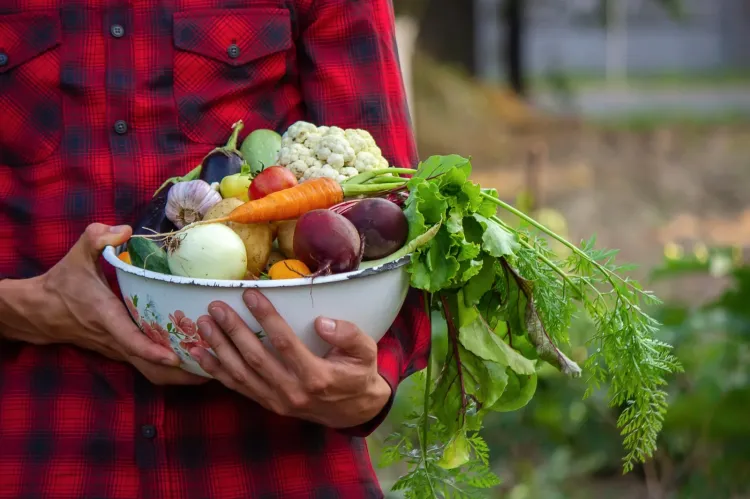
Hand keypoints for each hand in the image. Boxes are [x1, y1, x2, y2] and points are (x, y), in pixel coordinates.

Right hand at [0, 223, 206, 385]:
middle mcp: (114, 339)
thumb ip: (98, 237)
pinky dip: (169, 369)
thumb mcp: (77, 254)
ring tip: (212, 368)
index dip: (151, 351)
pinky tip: (195, 359)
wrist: (40, 310)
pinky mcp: (121, 351)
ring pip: (150, 372)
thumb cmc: (63, 282)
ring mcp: (118, 349)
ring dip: (178, 376)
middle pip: (148, 367)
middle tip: (212, 367)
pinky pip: (147, 366)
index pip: (129, 340)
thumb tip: (126, 229)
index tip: (174, 357)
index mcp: (106, 316)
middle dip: (179, 373)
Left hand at [188, 289, 391, 428]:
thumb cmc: (358, 374)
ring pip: (241, 373)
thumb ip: (348, 335)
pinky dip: (216, 371)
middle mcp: (292, 391)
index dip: (266, 317)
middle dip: (233, 330)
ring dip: (219, 348)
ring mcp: (277, 401)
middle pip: (255, 357)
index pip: (285, 343)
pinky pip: (237, 387)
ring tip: (203, 324)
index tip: (249, 294)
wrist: (354, 411)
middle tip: (216, 306)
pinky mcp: (268, 404)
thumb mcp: (366, 352)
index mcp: (317, 376)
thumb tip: (321, 322)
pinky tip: (199, 354)